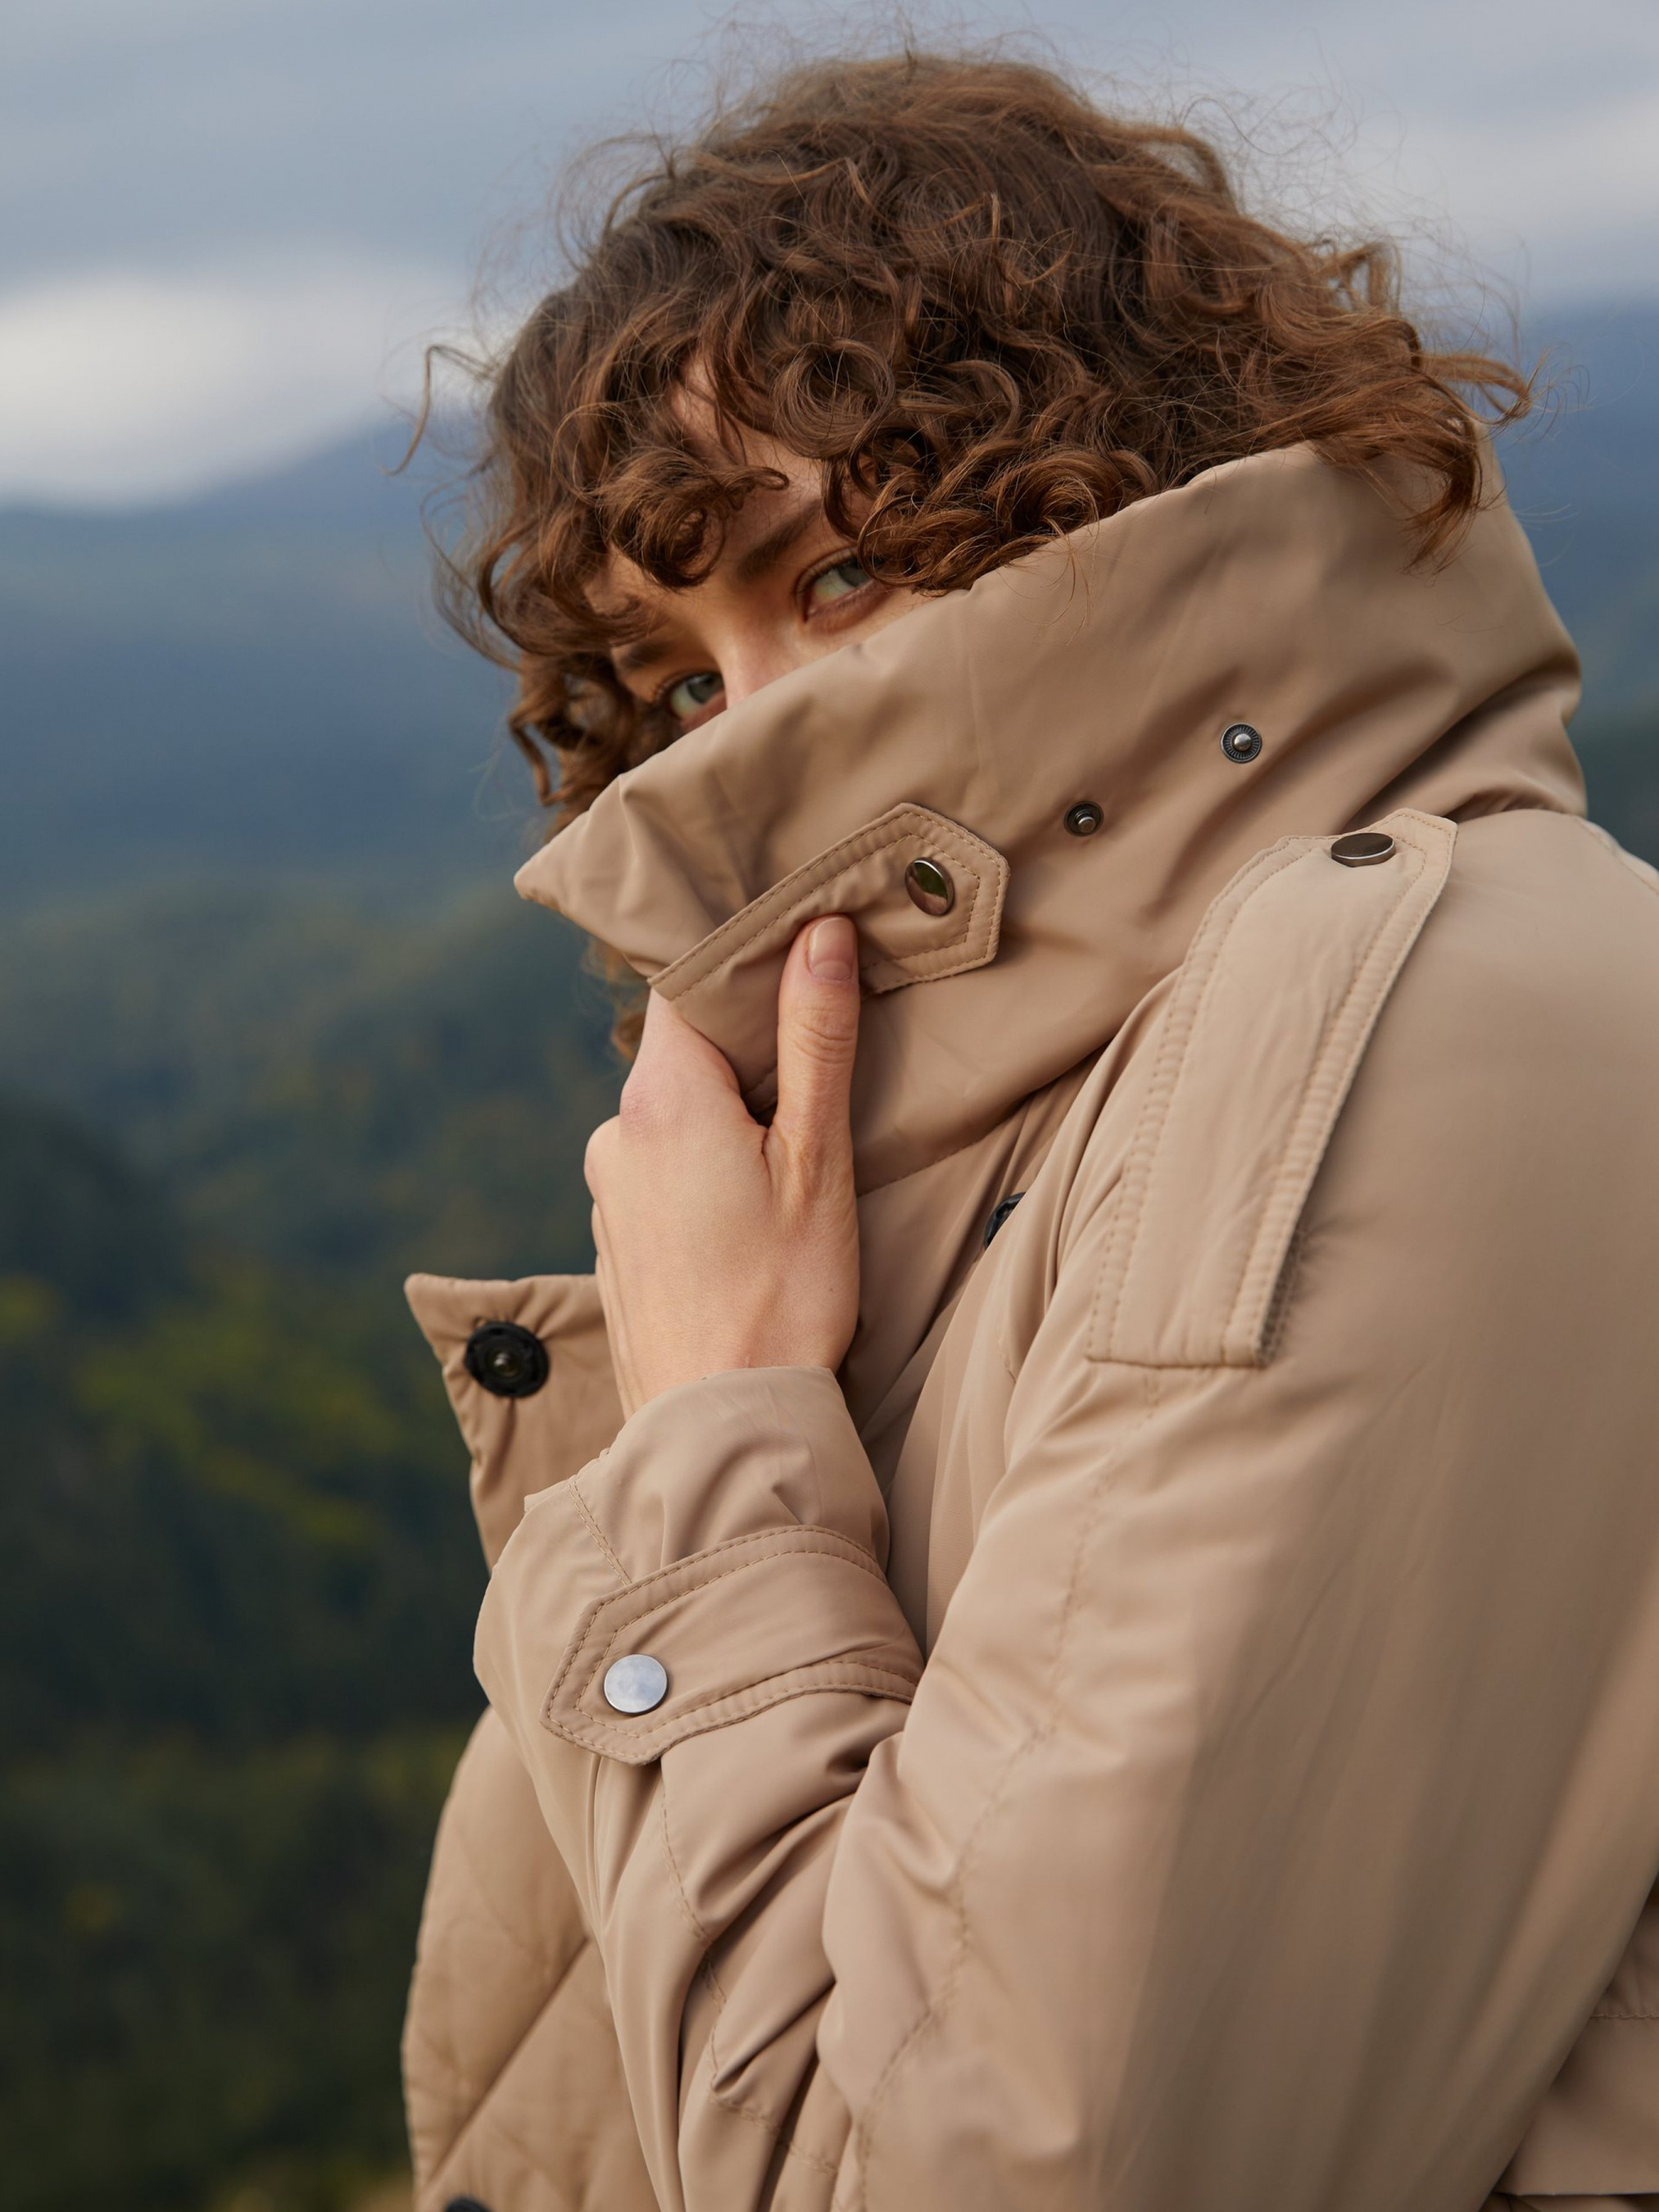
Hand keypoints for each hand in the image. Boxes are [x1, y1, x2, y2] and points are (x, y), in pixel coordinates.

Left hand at [585, 915, 861, 1412]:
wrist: (722, 1424)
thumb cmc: (783, 1296)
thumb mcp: (817, 1160)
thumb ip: (815, 1041)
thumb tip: (819, 935)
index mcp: (661, 1099)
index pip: (689, 985)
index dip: (746, 967)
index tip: (802, 965)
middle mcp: (616, 1134)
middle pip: (682, 1051)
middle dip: (747, 1053)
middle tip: (817, 1076)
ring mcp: (608, 1189)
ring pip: (673, 1114)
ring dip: (725, 1119)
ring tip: (789, 1163)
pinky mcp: (616, 1237)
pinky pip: (659, 1169)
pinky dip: (703, 1170)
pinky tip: (749, 1216)